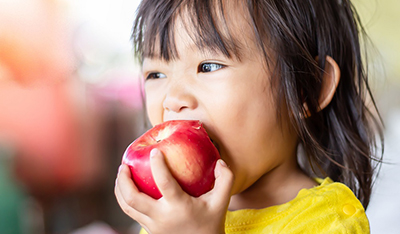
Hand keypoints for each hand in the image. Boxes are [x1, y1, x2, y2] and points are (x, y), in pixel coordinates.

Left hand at [114, 148, 233, 233]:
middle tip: (124, 165)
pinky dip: (124, 200)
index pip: (164, 183)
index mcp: (179, 207)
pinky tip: (126, 188)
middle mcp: (162, 217)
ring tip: (121, 173)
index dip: (158, 166)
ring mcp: (153, 226)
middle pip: (133, 199)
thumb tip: (220, 161)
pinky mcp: (149, 230)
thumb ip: (225, 179)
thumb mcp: (221, 202)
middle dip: (124, 180)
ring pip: (127, 208)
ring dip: (120, 190)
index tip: (155, 151)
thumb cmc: (211, 222)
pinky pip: (132, 213)